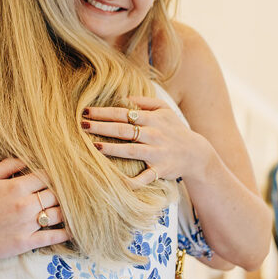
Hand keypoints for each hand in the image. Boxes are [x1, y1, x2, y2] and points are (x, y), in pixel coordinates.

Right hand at [0, 158, 69, 261]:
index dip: (52, 175)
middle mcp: (26, 205)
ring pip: (58, 213)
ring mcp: (28, 225)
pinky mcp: (28, 242)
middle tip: (66, 191)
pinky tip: (73, 230)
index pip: (45, 176)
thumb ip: (6, 166)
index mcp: (16, 187)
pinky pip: (54, 237)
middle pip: (55, 193)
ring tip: (71, 207)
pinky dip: (66, 233)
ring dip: (65, 209)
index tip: (56, 176)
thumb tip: (25, 158)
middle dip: (60, 191)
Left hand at [82, 95, 211, 187]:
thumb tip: (123, 97)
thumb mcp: (165, 110)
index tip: (85, 111)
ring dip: (112, 149)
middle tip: (82, 125)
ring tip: (94, 146)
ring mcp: (157, 153)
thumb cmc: (175, 129)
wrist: (195, 154)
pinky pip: (143, 178)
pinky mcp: (159, 170)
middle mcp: (154, 135)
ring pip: (131, 151)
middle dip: (102, 127)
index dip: (104, 112)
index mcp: (152, 119)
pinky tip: (115, 181)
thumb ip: (144, 101)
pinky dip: (130, 182)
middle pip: (124, 130)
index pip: (124, 113)